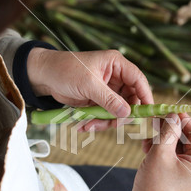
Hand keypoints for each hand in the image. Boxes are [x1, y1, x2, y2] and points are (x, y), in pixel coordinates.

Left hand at [27, 48, 153, 130]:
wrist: (44, 76)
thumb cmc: (65, 70)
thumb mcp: (88, 84)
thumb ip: (109, 100)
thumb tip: (127, 113)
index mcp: (116, 64)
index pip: (138, 80)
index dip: (145, 95)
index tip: (147, 112)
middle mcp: (114, 77)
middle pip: (130, 99)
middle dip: (122, 114)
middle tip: (114, 125)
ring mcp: (107, 90)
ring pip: (117, 110)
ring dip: (106, 121)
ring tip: (89, 125)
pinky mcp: (98, 101)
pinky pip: (105, 115)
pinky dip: (97, 122)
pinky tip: (84, 125)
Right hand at [129, 113, 190, 190]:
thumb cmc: (154, 187)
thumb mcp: (160, 154)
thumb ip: (169, 131)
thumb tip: (174, 115)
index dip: (183, 120)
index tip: (170, 110)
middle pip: (189, 142)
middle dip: (170, 132)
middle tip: (155, 121)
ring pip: (181, 150)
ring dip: (165, 142)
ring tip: (147, 141)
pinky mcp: (184, 182)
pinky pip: (177, 161)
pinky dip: (165, 154)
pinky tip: (149, 150)